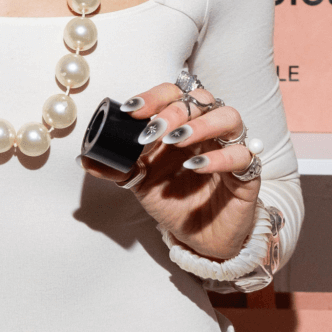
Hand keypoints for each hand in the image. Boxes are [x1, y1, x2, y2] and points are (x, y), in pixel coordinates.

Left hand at [80, 80, 259, 260]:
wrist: (199, 238)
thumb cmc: (173, 200)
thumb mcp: (140, 182)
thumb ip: (116, 167)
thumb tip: (84, 158)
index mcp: (182, 123)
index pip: (172, 94)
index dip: (153, 97)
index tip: (132, 110)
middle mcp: (207, 129)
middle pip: (199, 100)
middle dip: (173, 111)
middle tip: (154, 130)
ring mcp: (229, 148)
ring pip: (229, 117)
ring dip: (201, 124)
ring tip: (177, 140)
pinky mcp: (246, 174)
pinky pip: (242, 156)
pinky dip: (219, 157)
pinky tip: (196, 166)